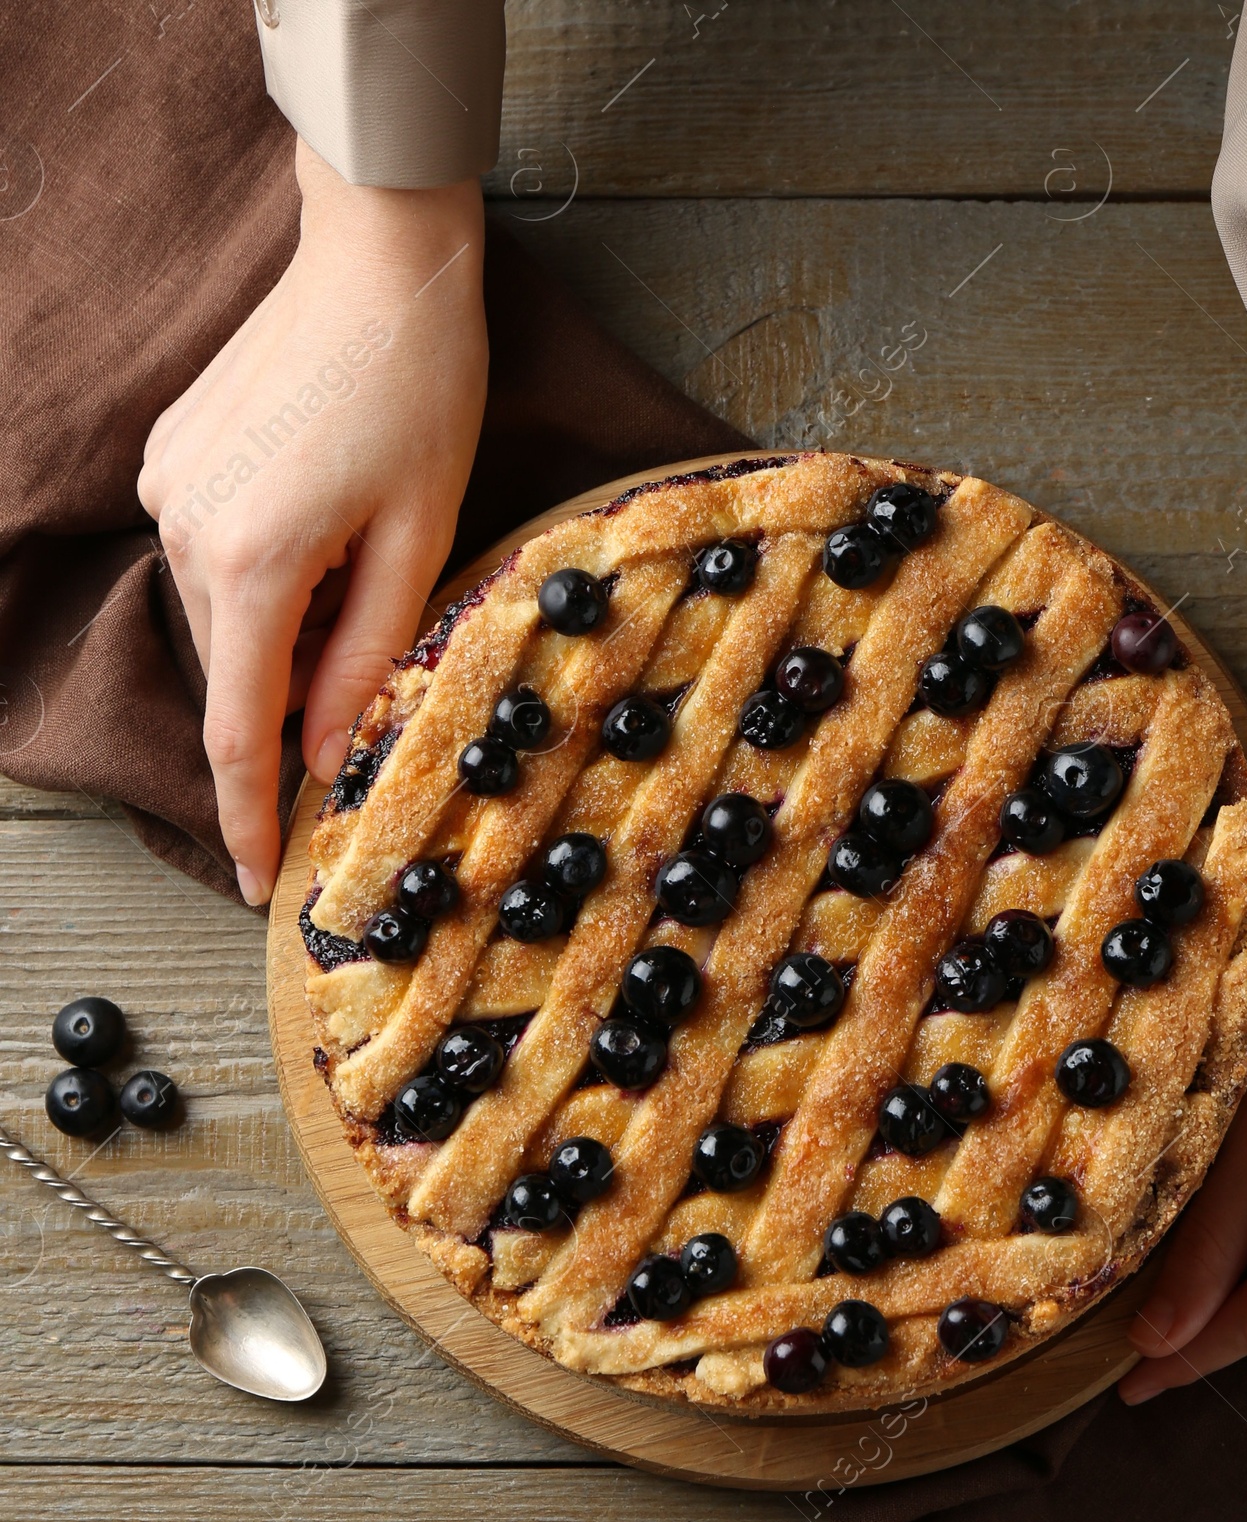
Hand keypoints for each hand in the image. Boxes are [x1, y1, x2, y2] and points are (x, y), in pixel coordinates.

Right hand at [138, 139, 487, 903]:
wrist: (377, 258)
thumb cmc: (421, 392)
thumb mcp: (421, 540)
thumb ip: (371, 657)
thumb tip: (332, 753)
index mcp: (254, 561)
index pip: (241, 731)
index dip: (250, 815)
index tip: (256, 880)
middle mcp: (186, 528)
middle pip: (243, 668)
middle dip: (303, 691)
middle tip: (381, 640)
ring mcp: (168, 487)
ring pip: (233, 615)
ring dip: (293, 625)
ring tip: (364, 551)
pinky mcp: (173, 457)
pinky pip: (221, 557)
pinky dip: (274, 575)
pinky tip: (327, 517)